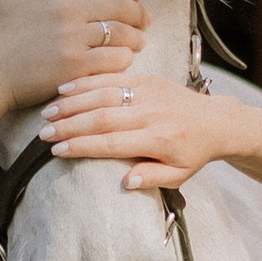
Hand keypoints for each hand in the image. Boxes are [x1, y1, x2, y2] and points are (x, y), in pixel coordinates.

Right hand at [0, 0, 148, 152]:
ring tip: (140, 40)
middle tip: (146, 19)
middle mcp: (68, 11)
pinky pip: (113, 59)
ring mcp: (73, 40)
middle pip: (118, 6)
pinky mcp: (76, 67)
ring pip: (120, 33)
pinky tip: (126, 59)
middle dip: (138, 12)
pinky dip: (125, 58)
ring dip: (136, 36)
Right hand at [48, 68, 228, 194]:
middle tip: (43, 133)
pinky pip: (112, 77)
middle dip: (69, 126)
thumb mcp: (179, 175)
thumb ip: (152, 177)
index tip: (57, 151)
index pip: (112, 143)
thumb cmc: (193, 152)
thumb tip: (125, 183)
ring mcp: (149, 91)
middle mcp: (152, 113)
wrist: (217, 120)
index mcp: (159, 139)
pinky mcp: (147, 78)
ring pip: (103, 95)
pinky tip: (65, 90)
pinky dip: (87, 83)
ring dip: (72, 104)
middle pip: (102, 118)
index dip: (82, 146)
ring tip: (48, 114)